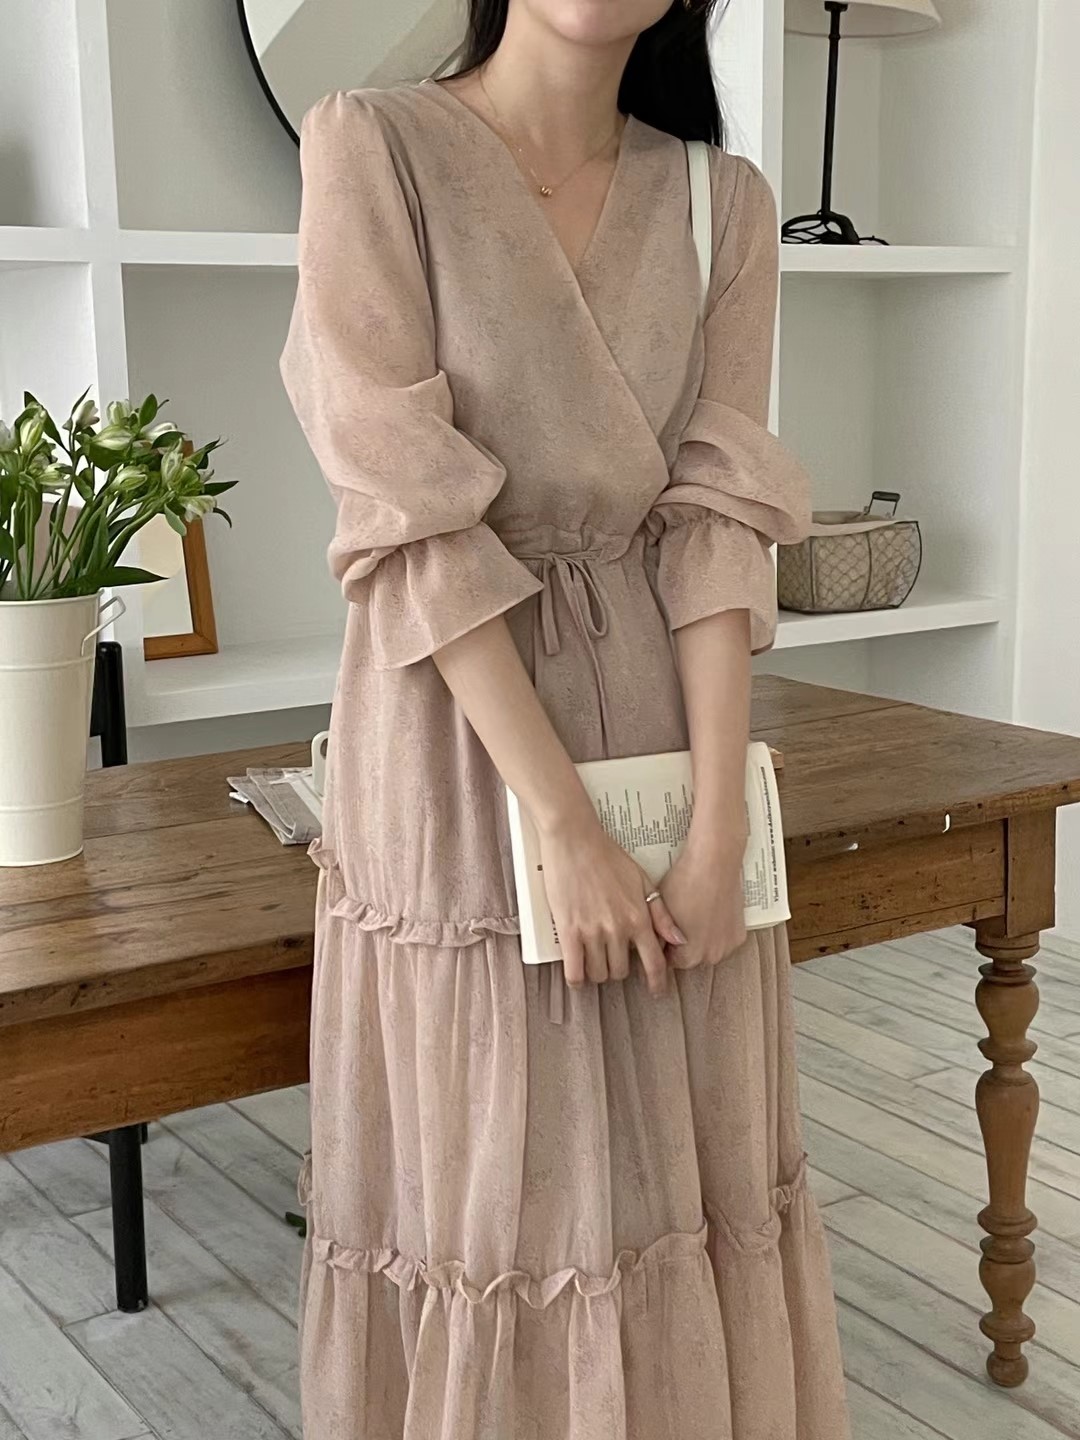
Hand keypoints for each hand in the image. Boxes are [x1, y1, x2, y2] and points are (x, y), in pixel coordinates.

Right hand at [538, 814, 685, 995]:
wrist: (575, 840)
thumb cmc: (608, 857)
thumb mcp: (643, 882)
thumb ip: (661, 914)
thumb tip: (679, 939)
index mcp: (638, 918)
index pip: (654, 962)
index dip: (657, 982)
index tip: (657, 992)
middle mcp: (618, 929)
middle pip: (621, 971)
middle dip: (618, 970)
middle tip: (612, 959)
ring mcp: (592, 931)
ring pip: (598, 973)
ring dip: (597, 972)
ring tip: (593, 962)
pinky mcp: (568, 930)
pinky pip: (574, 970)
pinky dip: (577, 979)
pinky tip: (577, 976)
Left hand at [659, 832, 746, 970]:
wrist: (714, 862)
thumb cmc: (684, 883)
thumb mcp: (659, 911)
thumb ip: (655, 936)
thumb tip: (650, 945)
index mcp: (689, 956)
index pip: (669, 961)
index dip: (664, 946)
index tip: (663, 934)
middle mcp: (711, 957)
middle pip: (690, 957)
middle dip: (683, 944)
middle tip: (680, 920)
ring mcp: (728, 946)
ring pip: (708, 949)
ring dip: (702, 939)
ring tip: (696, 915)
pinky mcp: (739, 935)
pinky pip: (723, 939)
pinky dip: (717, 931)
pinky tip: (710, 913)